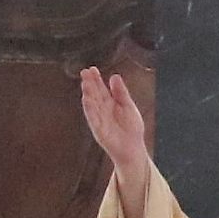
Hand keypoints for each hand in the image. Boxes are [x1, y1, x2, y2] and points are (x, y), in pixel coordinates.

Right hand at [79, 67, 150, 188]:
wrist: (133, 148)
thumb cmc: (131, 128)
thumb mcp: (128, 106)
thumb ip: (121, 92)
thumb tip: (114, 76)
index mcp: (109, 104)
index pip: (101, 89)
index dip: (96, 79)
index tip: (92, 69)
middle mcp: (102, 110)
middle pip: (95, 95)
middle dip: (90, 84)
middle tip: (85, 72)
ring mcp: (99, 120)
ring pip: (92, 105)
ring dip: (88, 94)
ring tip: (85, 84)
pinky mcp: (99, 130)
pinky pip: (93, 118)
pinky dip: (90, 109)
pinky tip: (86, 100)